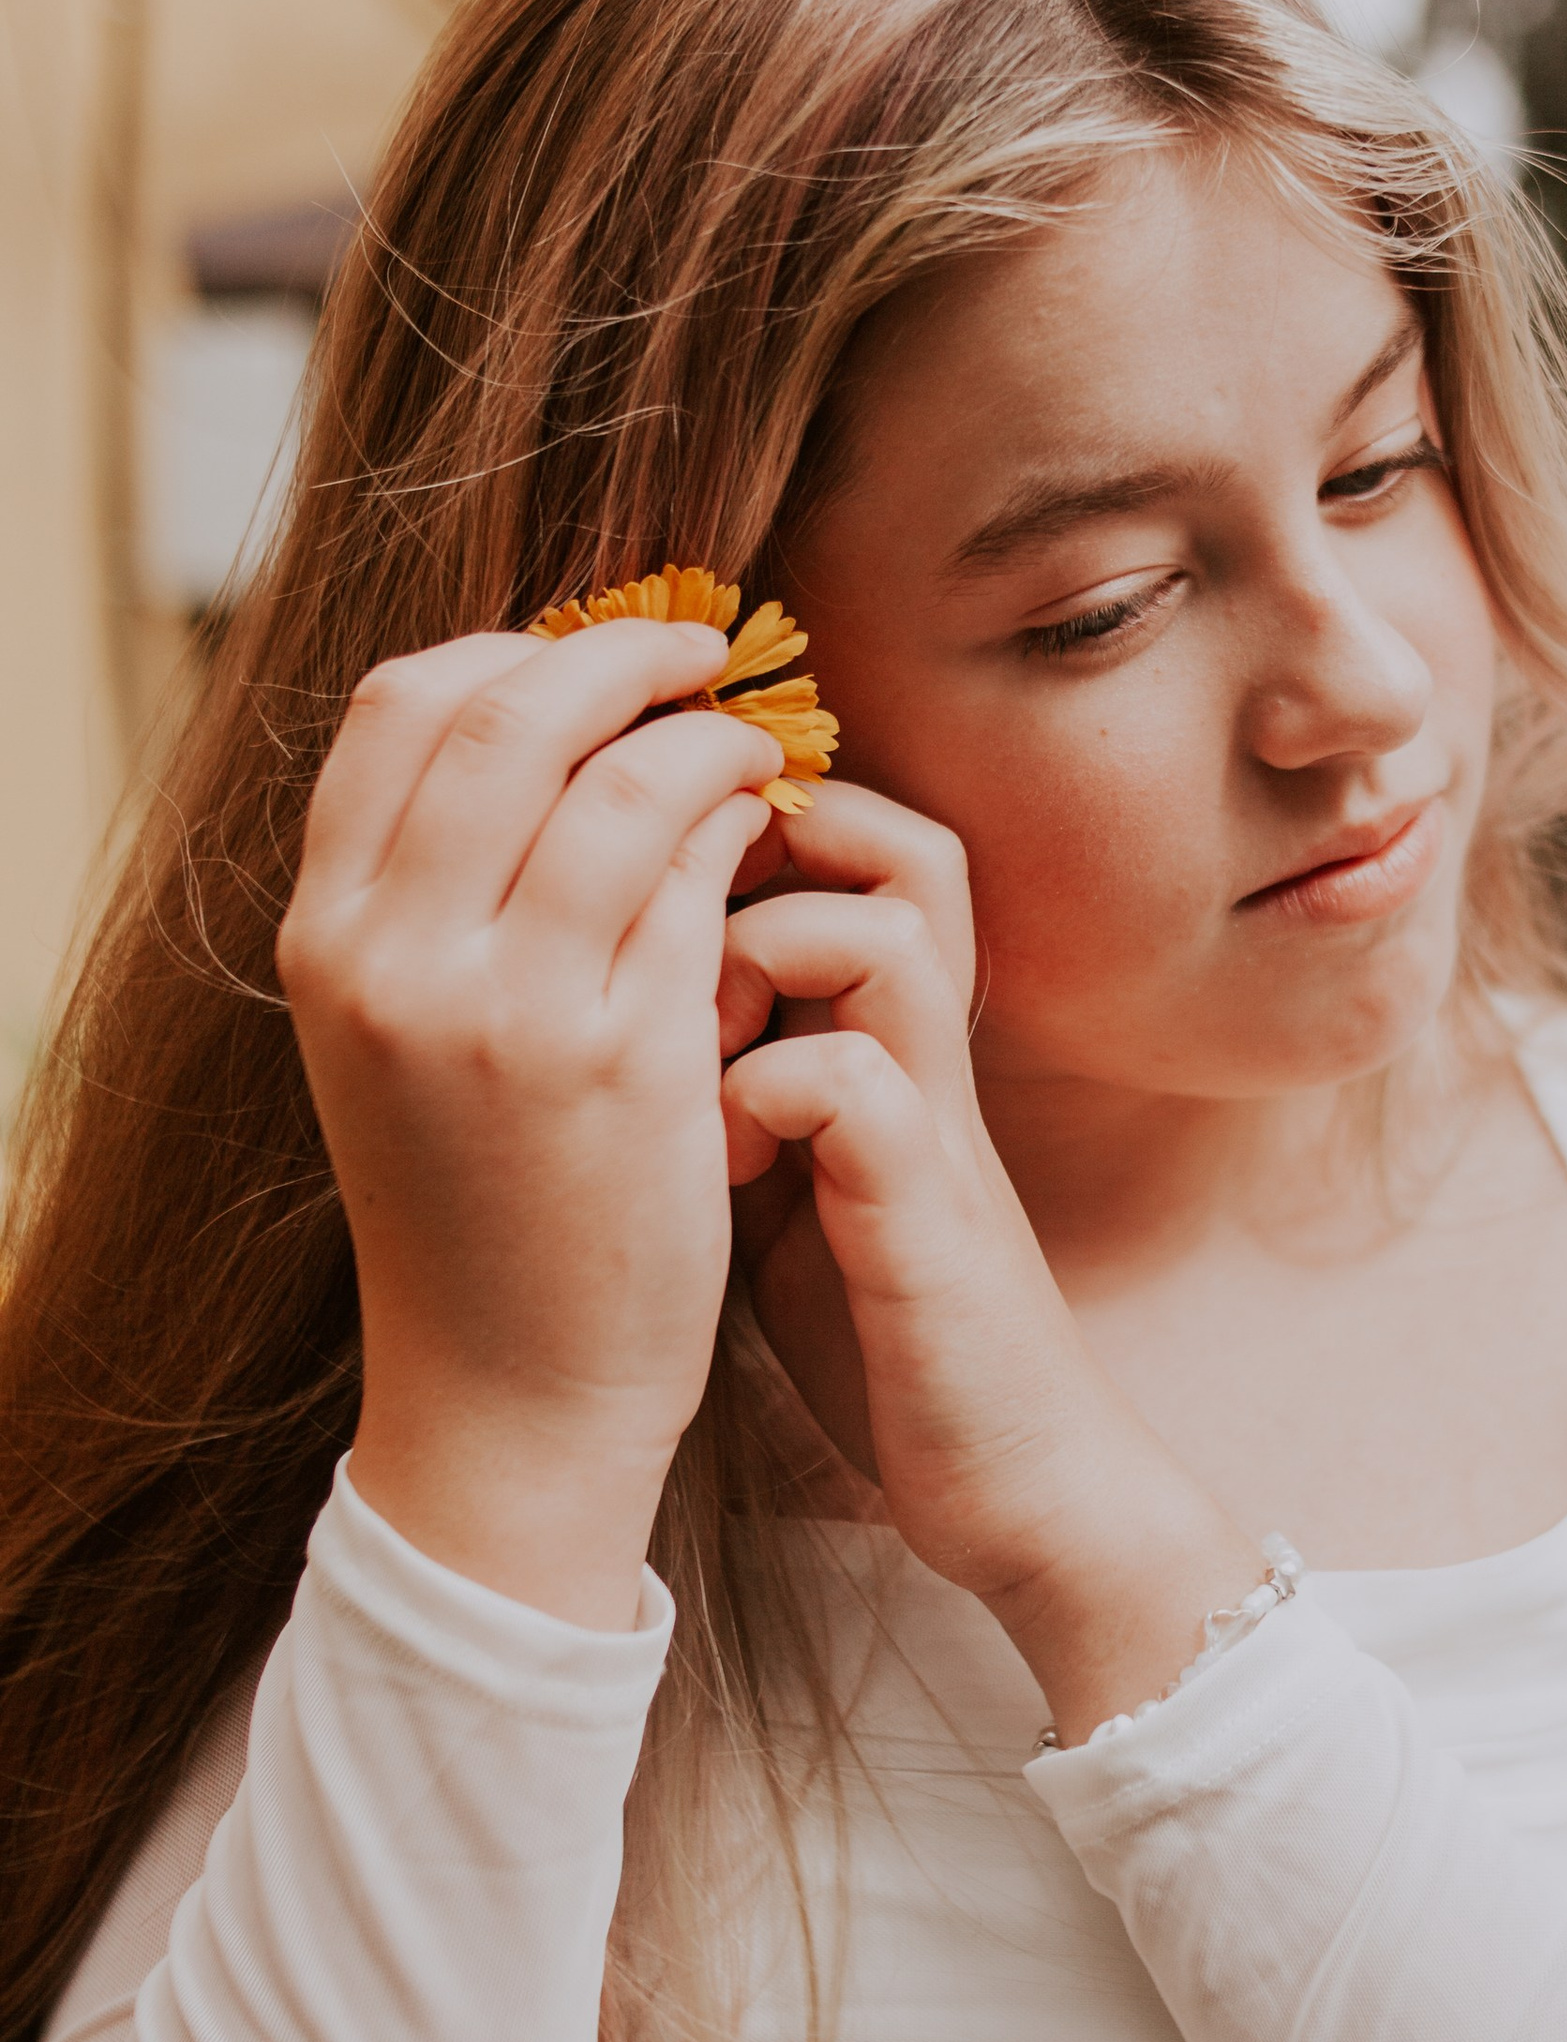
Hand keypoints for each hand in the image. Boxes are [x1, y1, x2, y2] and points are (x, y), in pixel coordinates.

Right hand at [278, 621, 788, 1624]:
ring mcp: (509, 1011)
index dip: (513, 649)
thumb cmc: (474, 1205)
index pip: (399, 706)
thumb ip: (424, 889)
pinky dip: (740, 830)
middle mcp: (395, 961)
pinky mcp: (627, 1063)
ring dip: (706, 738)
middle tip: (704, 655)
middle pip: (512, 714)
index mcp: (326, 939)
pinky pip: (699, 883)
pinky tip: (766, 838)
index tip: (595, 654)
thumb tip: (526, 721)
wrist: (509, 1392)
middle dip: (625, 658)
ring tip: (751, 751)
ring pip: (623, 781)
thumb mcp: (391, 1035)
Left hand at [719, 788, 1259, 1735]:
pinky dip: (764, 1093)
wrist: (1016, 1482)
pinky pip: (854, 1084)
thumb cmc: (888, 1331)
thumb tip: (607, 996)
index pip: (861, 845)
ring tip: (689, 1044)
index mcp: (890, 1038)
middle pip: (902, 847)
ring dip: (764, 958)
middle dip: (774, 848)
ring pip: (887, 934)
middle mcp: (928, 1058)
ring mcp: (938, 1130)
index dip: (756, 820)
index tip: (658, 888)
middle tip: (674, 931)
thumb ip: (733, 1079)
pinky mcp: (928, 1219)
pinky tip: (714, 1161)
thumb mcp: (789, 1175)